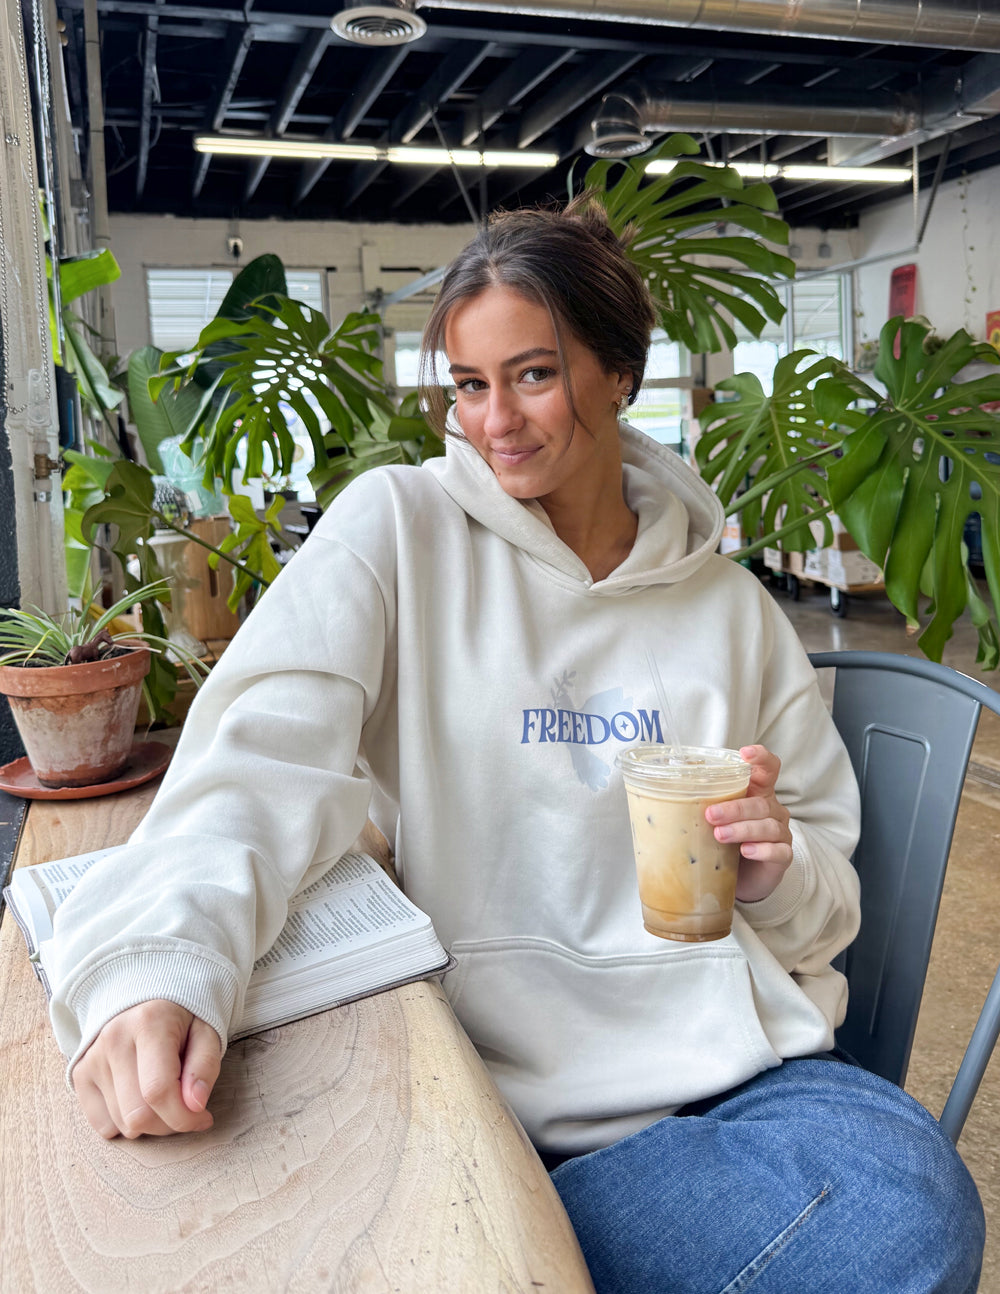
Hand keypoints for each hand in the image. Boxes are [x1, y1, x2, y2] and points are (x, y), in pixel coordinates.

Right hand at [72, 1000, 222, 1138]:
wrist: (144, 999)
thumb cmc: (181, 1020)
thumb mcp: (207, 1032)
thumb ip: (205, 1067)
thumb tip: (196, 1106)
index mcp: (148, 1023)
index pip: (158, 1091)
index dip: (184, 1117)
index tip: (203, 1118)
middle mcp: (114, 1040)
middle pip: (138, 1115)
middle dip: (170, 1124)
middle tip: (186, 1110)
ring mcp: (92, 1059)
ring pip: (122, 1124)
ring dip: (151, 1125)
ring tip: (165, 1099)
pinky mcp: (80, 1075)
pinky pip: (103, 1126)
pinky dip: (126, 1124)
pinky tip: (141, 1100)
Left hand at [704, 744, 792, 903]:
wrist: (744, 878)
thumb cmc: (726, 842)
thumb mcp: (712, 820)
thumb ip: (698, 804)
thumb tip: (655, 790)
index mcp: (757, 793)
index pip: (768, 768)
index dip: (760, 758)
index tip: (744, 754)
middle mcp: (772, 809)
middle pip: (760, 802)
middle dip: (734, 807)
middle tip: (710, 815)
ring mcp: (780, 833)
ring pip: (768, 826)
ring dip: (742, 829)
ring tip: (719, 836)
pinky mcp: (783, 857)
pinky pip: (778, 851)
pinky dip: (762, 850)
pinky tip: (745, 851)